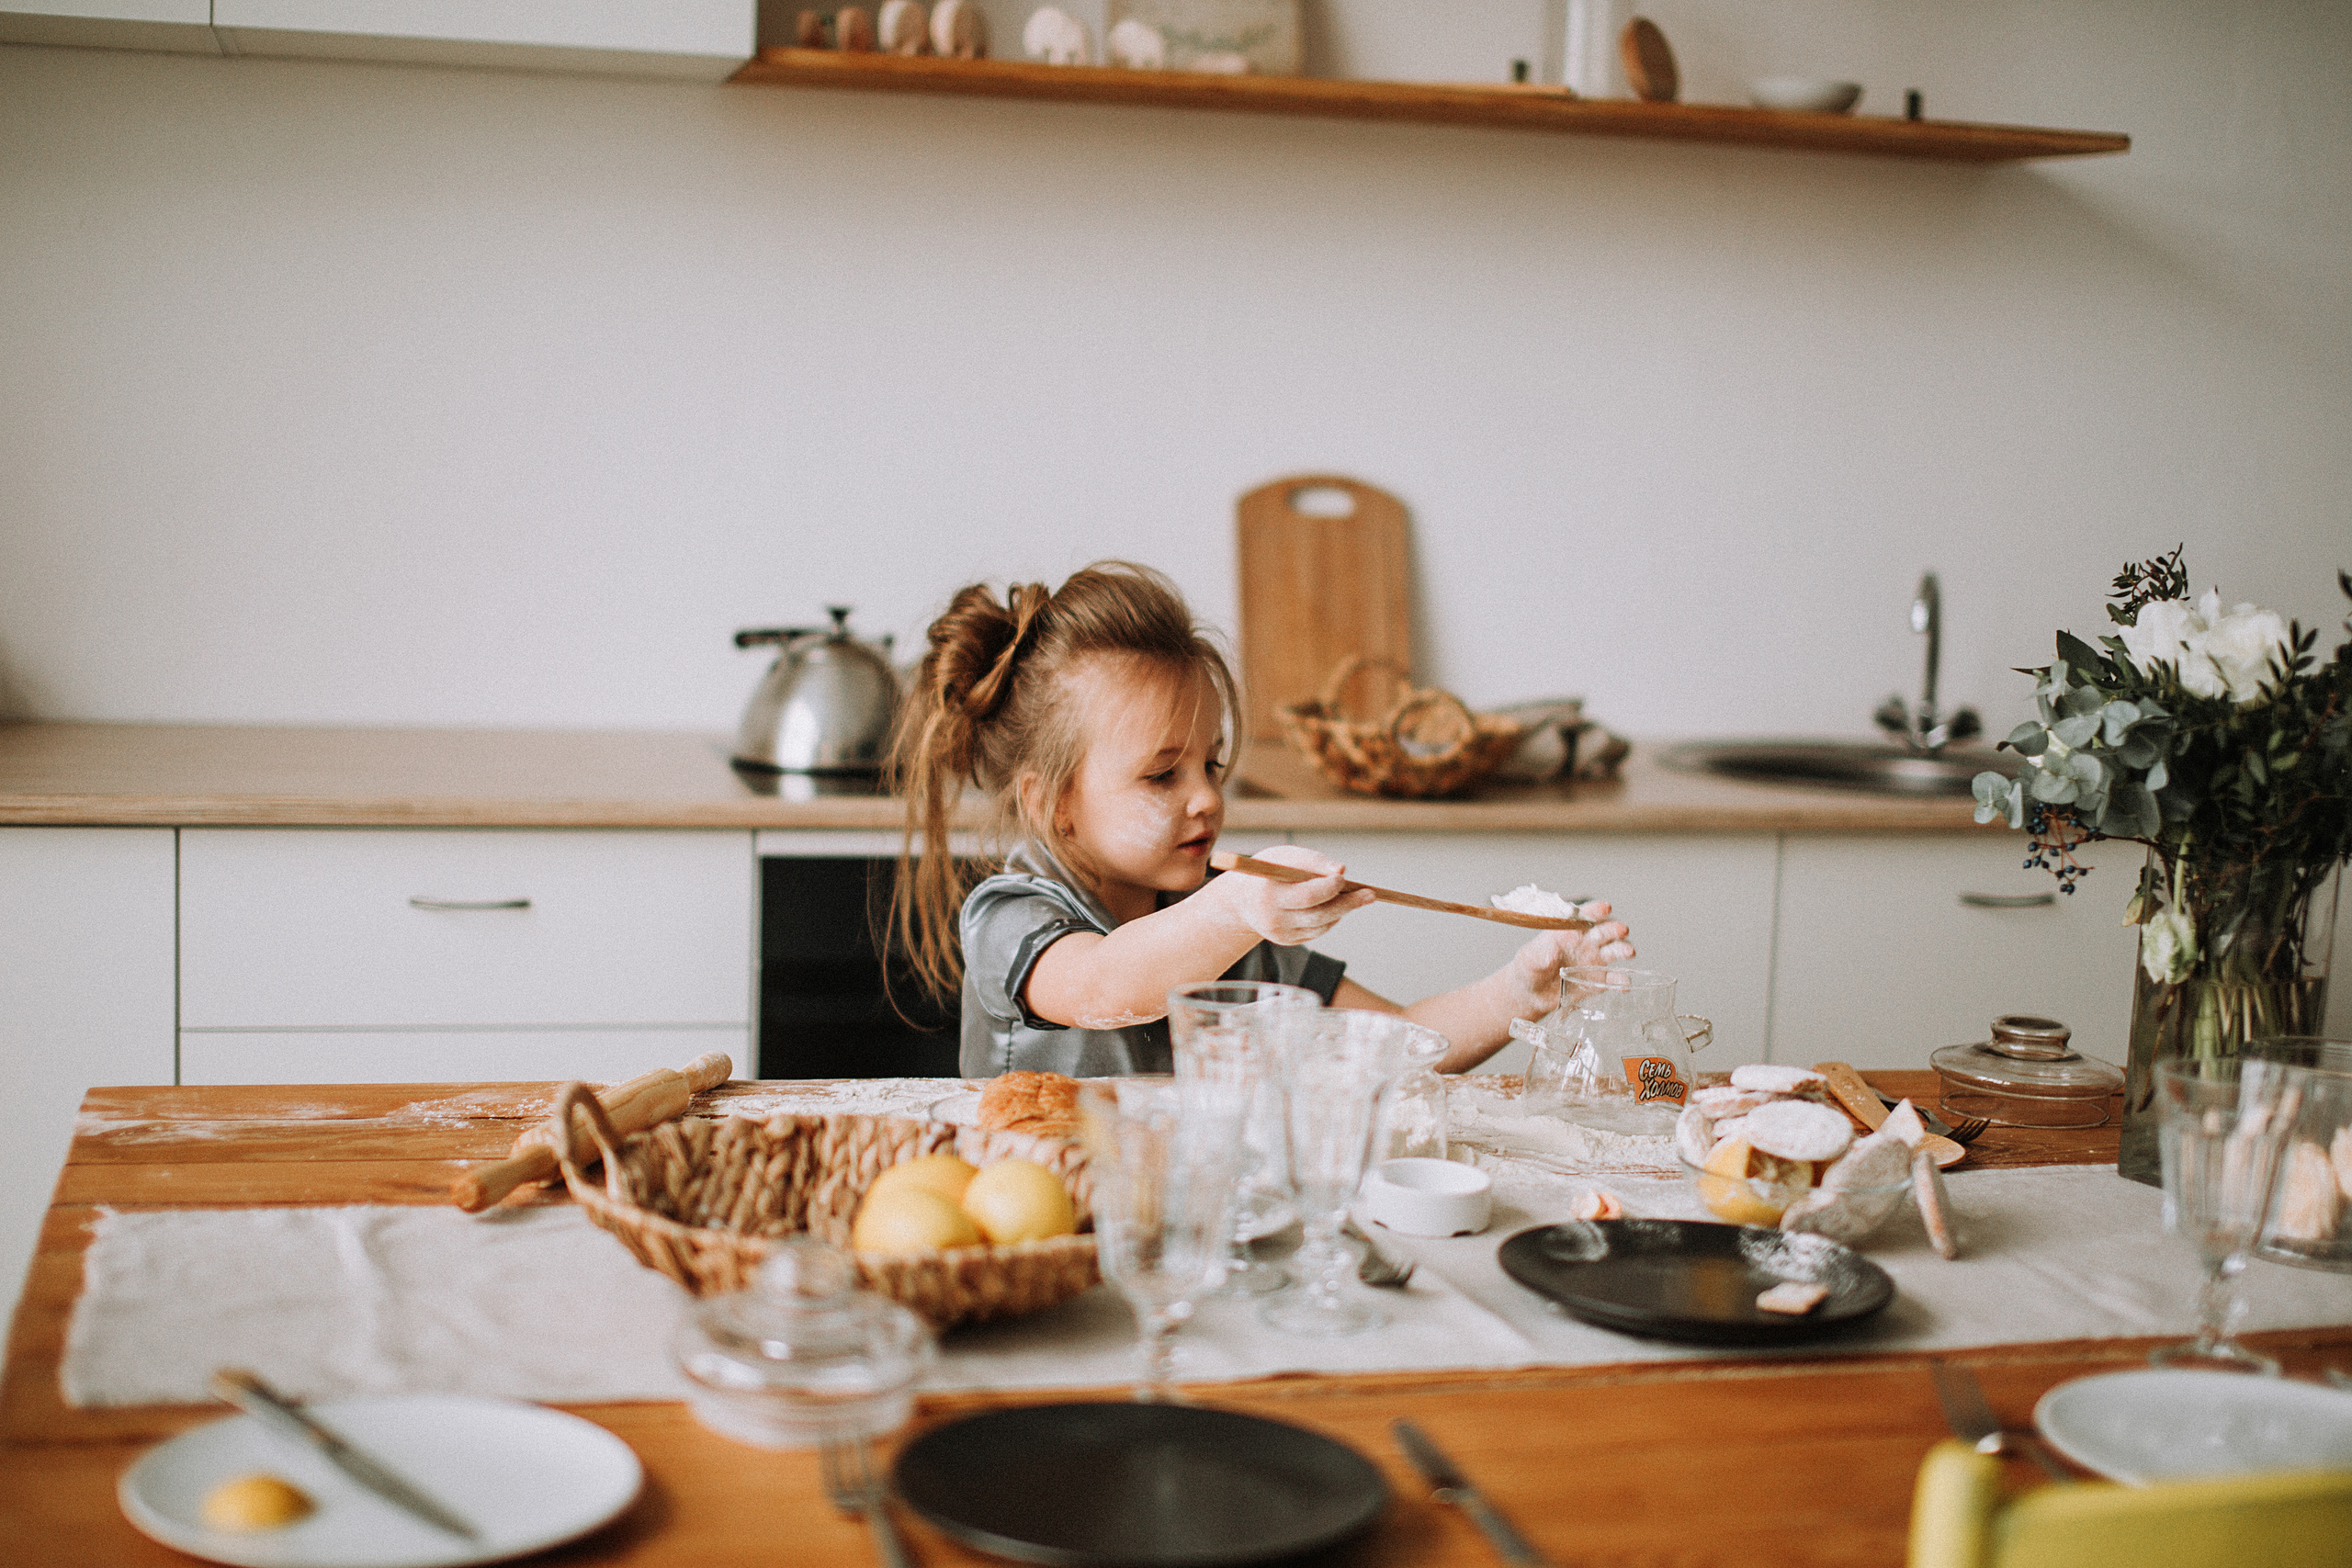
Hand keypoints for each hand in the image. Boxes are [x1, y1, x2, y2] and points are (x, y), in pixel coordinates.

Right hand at [1206, 844, 1374, 946]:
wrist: (1241, 899)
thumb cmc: (1268, 870)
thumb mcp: (1284, 857)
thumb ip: (1312, 861)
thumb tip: (1342, 870)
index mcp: (1269, 895)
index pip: (1306, 896)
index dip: (1327, 888)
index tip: (1343, 878)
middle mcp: (1273, 919)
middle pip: (1318, 915)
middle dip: (1347, 903)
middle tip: (1370, 894)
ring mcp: (1280, 934)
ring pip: (1321, 925)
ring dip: (1341, 910)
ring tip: (1357, 896)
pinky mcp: (1288, 941)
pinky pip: (1317, 931)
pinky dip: (1330, 918)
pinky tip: (1335, 906)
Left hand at [1496, 902, 1633, 1015]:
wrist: (1531, 993)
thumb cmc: (1529, 968)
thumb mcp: (1529, 959)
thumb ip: (1540, 954)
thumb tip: (1551, 951)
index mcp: (1570, 931)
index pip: (1585, 916)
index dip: (1595, 910)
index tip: (1605, 908)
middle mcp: (1586, 943)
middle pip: (1605, 931)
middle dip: (1614, 929)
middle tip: (1621, 929)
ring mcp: (1594, 961)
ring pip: (1614, 951)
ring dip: (1623, 949)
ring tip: (1629, 952)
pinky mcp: (1598, 981)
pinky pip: (1612, 979)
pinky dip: (1620, 980)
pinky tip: (1624, 983)